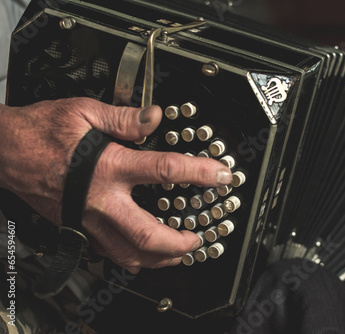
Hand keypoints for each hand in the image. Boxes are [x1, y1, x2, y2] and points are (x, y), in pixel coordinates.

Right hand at [0, 97, 231, 272]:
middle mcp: (100, 199)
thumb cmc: (39, 132)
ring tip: (178, 255)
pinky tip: (141, 254)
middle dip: (180, 242)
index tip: (220, 176)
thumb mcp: (84, 112)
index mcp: (108, 166)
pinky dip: (129, 257)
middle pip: (148, 233)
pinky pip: (106, 252)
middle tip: (198, 239)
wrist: (4, 152)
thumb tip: (154, 118)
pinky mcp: (75, 227)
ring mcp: (86, 219)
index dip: (199, 173)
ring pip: (127, 253)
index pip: (165, 170)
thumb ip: (124, 118)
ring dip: (157, 259)